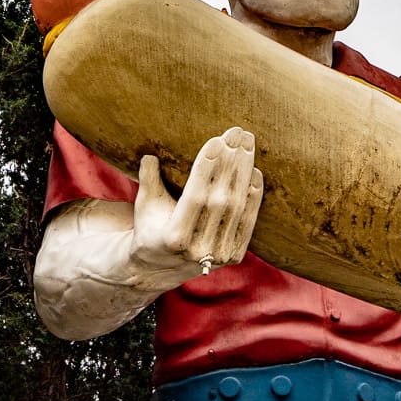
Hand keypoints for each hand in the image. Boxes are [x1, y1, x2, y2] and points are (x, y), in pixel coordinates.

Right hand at [130, 128, 264, 278]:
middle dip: (230, 162)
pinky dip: (254, 196)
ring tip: (247, 144)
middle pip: (220, 199)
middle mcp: (198, 250)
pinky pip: (248, 221)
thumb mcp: (145, 205)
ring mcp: (219, 255)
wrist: (162, 267)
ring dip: (244, 172)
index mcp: (174, 238)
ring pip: (237, 206)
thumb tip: (150, 155)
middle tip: (237, 134)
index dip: (206, 168)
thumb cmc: (151, 226)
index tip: (216, 141)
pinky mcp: (234, 256)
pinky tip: (255, 171)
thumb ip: (147, 180)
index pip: (195, 196)